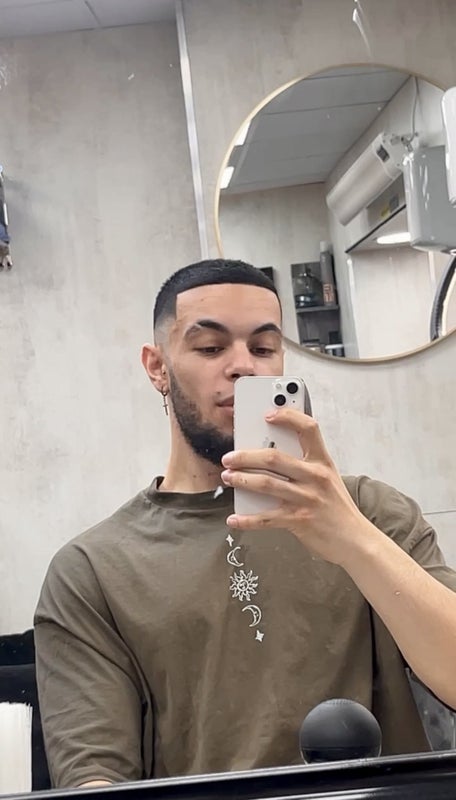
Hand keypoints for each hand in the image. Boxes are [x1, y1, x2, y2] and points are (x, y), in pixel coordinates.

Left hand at [221, 408, 370, 565]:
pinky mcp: (299, 520)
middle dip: (246, 456)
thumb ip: (306, 467)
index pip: (308, 428)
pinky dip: (246, 520)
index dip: (288, 417)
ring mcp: (306, 498)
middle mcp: (315, 477)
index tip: (268, 414)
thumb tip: (269, 458)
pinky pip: (266, 518)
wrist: (356, 541)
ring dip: (241, 480)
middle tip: (230, 458)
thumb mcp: (328, 480)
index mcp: (323, 462)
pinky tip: (234, 519)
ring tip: (228, 478)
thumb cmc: (338, 509)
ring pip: (265, 484)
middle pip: (274, 458)